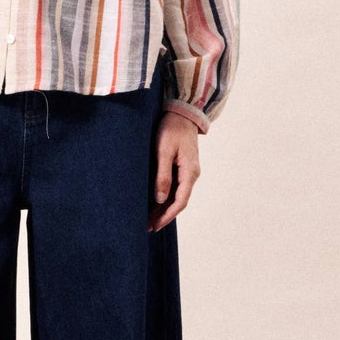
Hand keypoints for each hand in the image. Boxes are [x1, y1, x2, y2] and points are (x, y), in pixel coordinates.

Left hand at [149, 112, 200, 230]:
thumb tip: (160, 199)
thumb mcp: (164, 151)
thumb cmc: (172, 129)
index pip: (180, 201)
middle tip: (148, 227)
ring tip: (149, 219)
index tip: (155, 225)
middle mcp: (192, 174)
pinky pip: (176, 187)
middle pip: (178, 202)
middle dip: (164, 215)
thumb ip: (162, 175)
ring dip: (164, 208)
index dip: (167, 216)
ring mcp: (188, 171)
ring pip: (177, 196)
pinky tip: (155, 203)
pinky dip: (166, 197)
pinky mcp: (183, 167)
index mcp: (190, 172)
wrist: (182, 113)